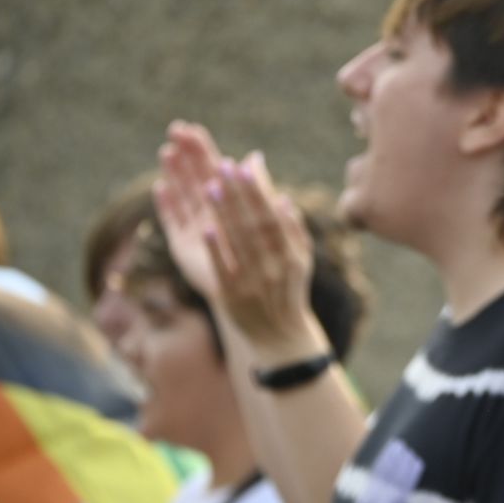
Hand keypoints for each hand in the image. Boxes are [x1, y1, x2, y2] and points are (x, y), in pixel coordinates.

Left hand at [156, 121, 325, 361]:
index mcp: (291, 255)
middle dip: (239, 194)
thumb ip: (292, 231)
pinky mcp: (232, 298)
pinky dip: (216, 249)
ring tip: (211, 185)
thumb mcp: (298, 262)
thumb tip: (282, 198)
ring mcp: (254, 282)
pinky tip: (205, 227)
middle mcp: (274, 267)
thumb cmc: (287, 292)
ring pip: (239, 243)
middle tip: (223, 164)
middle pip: (255, 225)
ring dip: (226, 214)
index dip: (259, 191)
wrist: (278, 338)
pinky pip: (224, 269)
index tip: (246, 163)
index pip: (273, 216)